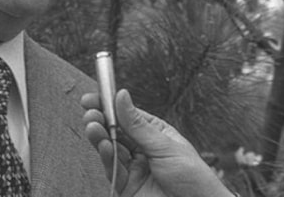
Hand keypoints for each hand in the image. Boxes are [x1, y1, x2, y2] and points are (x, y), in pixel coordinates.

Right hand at [81, 89, 231, 196]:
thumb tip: (122, 97)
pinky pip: (112, 169)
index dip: (110, 106)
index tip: (94, 98)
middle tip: (91, 112)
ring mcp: (134, 168)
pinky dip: (107, 156)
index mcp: (155, 134)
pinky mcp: (126, 186)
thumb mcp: (165, 146)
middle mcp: (142, 150)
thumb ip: (138, 125)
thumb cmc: (193, 178)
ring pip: (111, 149)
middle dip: (101, 120)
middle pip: (116, 131)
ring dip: (100, 136)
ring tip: (93, 125)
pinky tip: (104, 145)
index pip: (128, 116)